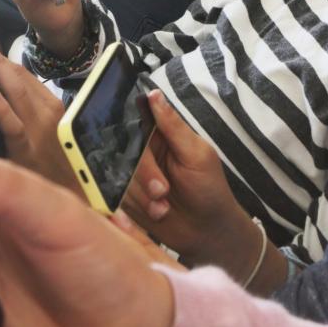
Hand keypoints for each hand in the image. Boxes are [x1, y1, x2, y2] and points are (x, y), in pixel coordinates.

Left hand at [0, 36, 80, 191]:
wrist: (80, 200)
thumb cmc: (67, 171)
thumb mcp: (59, 140)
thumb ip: (40, 122)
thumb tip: (15, 106)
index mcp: (57, 109)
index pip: (29, 79)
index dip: (9, 63)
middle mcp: (50, 115)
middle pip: (21, 80)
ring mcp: (39, 131)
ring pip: (17, 94)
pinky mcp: (26, 150)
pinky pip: (11, 125)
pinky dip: (0, 107)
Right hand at [123, 92, 256, 273]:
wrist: (207, 232)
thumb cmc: (209, 189)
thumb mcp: (196, 154)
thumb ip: (173, 127)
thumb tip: (154, 94)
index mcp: (159, 136)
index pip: (134, 123)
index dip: (131, 132)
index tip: (140, 147)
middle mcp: (142, 153)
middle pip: (125, 153)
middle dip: (144, 175)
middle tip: (164, 191)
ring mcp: (132, 177)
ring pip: (120, 177)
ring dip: (142, 197)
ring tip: (165, 207)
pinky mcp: (126, 200)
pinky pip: (117, 198)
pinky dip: (136, 209)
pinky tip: (156, 215)